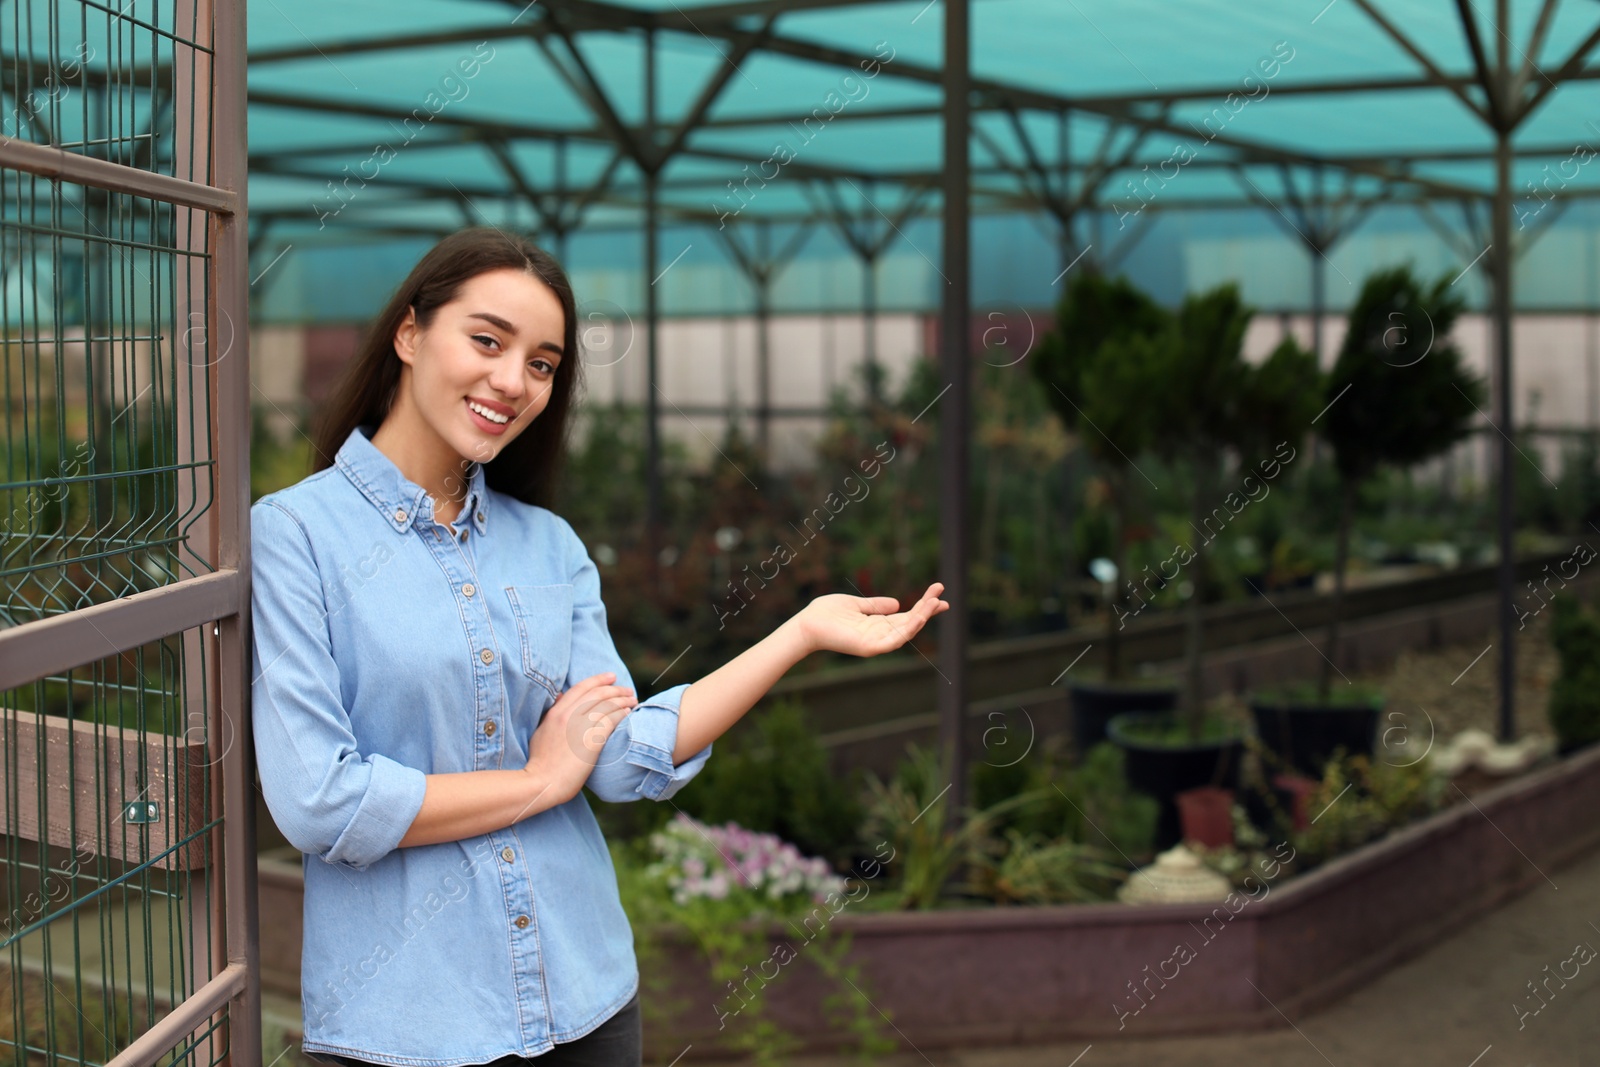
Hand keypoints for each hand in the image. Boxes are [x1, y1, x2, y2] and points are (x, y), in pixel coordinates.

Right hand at [524, 671, 636, 803]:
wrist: (543, 782)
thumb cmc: (541, 761)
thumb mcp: (541, 731)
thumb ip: (552, 713)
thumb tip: (560, 696)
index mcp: (556, 712)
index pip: (581, 687)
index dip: (599, 679)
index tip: (611, 676)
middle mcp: (569, 715)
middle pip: (598, 694)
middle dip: (616, 689)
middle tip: (628, 690)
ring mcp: (580, 728)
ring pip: (607, 705)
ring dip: (623, 701)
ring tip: (633, 701)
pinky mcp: (591, 741)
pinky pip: (611, 721)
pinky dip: (622, 715)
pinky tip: (629, 715)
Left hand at [794, 582, 948, 657]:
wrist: (806, 624)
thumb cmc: (826, 614)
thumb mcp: (856, 604)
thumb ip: (875, 605)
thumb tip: (896, 603)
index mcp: (877, 624)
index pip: (906, 616)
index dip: (923, 606)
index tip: (938, 593)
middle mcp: (880, 635)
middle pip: (910, 623)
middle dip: (927, 610)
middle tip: (943, 595)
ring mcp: (876, 643)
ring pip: (906, 632)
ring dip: (922, 618)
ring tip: (934, 603)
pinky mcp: (869, 648)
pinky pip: (894, 641)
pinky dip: (907, 630)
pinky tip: (919, 617)